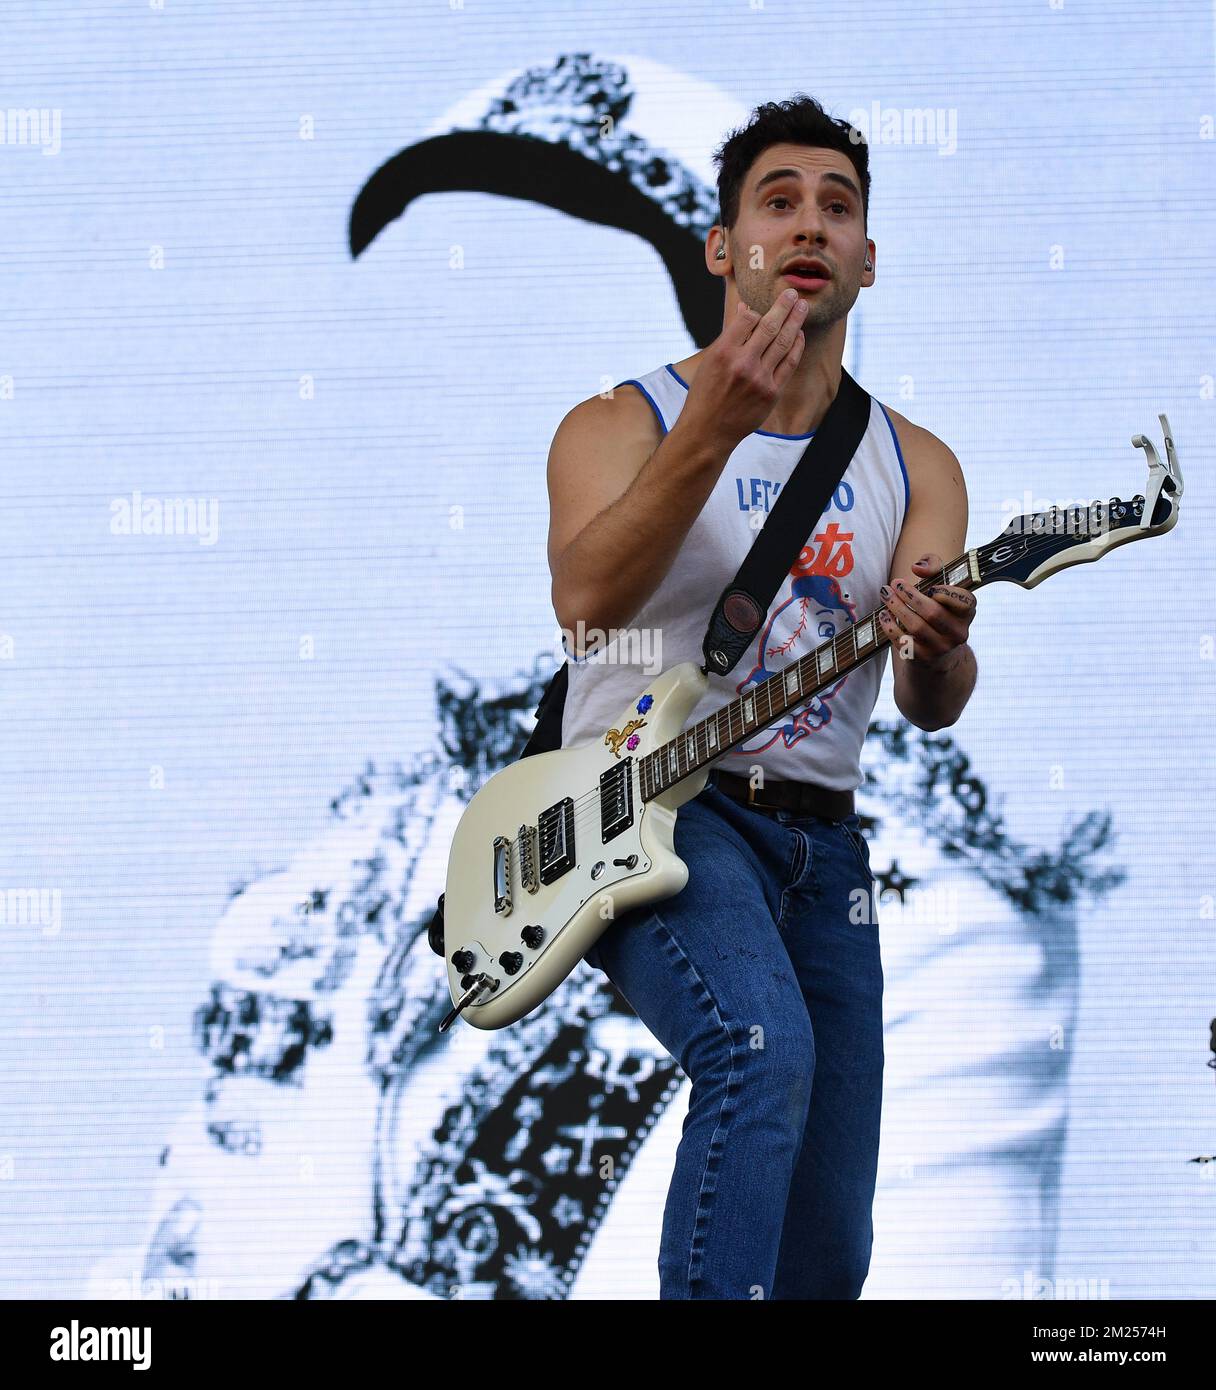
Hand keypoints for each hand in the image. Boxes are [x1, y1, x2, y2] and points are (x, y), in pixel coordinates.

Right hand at [677, 289, 807, 450]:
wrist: (708, 431)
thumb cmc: (705, 394)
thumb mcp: (709, 361)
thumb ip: (730, 336)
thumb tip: (745, 309)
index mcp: (723, 352)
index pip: (747, 318)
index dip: (756, 310)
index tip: (761, 307)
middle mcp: (743, 363)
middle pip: (770, 326)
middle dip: (784, 306)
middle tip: (792, 292)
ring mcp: (760, 379)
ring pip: (784, 342)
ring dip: (795, 321)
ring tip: (802, 307)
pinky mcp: (772, 393)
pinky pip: (789, 363)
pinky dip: (796, 347)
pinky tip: (800, 335)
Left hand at [877, 553, 975, 669]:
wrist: (936, 650)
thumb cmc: (937, 607)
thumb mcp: (940, 584)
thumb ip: (933, 566)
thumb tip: (918, 567)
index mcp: (967, 613)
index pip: (965, 602)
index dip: (946, 593)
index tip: (929, 586)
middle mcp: (958, 632)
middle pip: (933, 613)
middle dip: (910, 596)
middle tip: (895, 584)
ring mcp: (941, 648)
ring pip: (917, 627)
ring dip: (897, 608)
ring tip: (885, 594)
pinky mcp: (924, 658)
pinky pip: (904, 642)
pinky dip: (890, 627)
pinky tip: (884, 615)